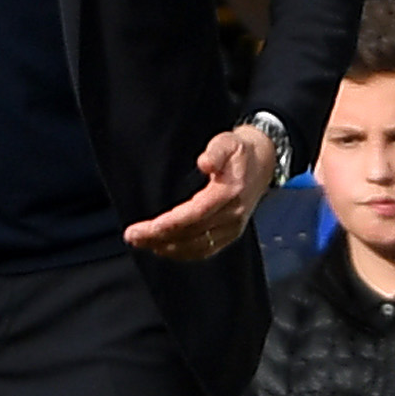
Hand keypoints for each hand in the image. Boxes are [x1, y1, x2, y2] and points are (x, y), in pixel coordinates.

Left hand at [123, 126, 273, 259]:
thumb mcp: (227, 142)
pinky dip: (183, 253)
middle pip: (191, 233)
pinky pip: (205, 250)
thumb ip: (216, 151)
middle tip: (132, 237)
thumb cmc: (239, 151)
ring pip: (197, 246)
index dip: (169, 225)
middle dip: (159, 238)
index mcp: (229, 194)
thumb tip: (204, 163)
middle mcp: (232, 215)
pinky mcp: (231, 234)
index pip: (195, 215)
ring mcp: (233, 228)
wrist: (263, 162)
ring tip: (141, 243)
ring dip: (167, 248)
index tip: (145, 228)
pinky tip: (163, 249)